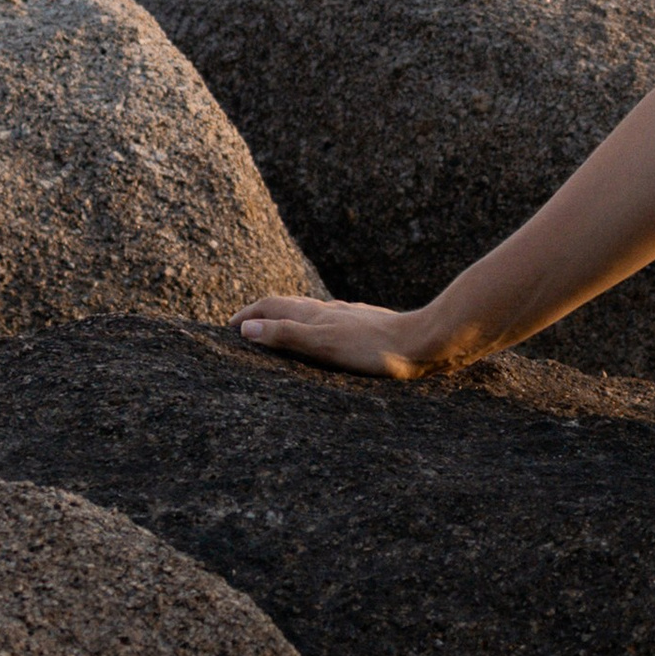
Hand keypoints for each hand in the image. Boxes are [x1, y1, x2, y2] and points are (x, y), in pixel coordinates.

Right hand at [235, 296, 440, 379]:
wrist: (426, 343)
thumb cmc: (375, 349)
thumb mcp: (324, 346)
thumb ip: (286, 336)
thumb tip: (246, 329)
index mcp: (316, 314)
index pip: (272, 306)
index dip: (248, 315)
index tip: (228, 327)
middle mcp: (332, 311)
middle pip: (289, 306)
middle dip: (264, 315)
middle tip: (245, 329)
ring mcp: (351, 317)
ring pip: (312, 313)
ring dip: (290, 321)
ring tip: (279, 333)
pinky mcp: (369, 327)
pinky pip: (333, 324)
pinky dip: (316, 329)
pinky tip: (328, 338)